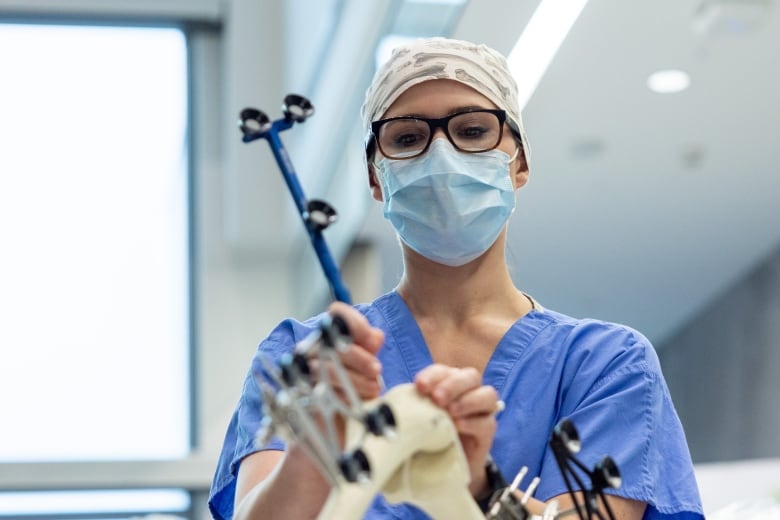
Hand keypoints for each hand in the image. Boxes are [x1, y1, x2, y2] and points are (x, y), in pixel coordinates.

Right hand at [309, 301, 384, 399]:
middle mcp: (314, 345)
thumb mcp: (367, 355)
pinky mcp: (303, 392)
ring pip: (322, 368)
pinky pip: (318, 391)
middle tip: (376, 369)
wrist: (337, 409)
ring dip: (352, 379)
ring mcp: (304, 367)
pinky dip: (340, 397)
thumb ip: (371, 342)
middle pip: (330, 343)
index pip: (338, 314)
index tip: (374, 343)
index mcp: (330, 330)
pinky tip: (356, 402)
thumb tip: (375, 337)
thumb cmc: (356, 374)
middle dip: (358, 357)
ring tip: (373, 388)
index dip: (356, 325)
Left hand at [414, 364, 498, 496]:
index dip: (433, 375)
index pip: (444, 371)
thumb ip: (411, 406)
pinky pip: (487, 422)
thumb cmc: (425, 436)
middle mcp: (467, 392)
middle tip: (437, 398)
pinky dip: (473, 422)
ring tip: (450, 411)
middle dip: (453, 384)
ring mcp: (481, 411)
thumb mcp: (416, 418)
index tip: (419, 386)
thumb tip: (392, 401)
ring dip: (468, 400)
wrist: (440, 465)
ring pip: (487, 394)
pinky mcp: (487, 432)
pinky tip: (458, 426)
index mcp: (447, 384)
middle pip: (470, 376)